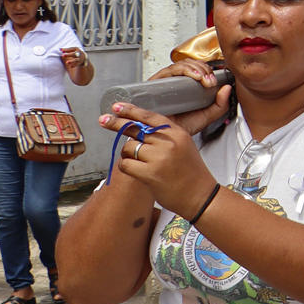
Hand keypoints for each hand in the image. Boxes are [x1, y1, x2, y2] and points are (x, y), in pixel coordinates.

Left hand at [60, 47, 87, 72]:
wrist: (83, 57)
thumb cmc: (75, 53)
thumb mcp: (72, 50)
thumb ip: (66, 50)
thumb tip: (60, 49)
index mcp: (76, 49)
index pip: (71, 49)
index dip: (66, 49)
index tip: (60, 50)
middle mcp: (79, 53)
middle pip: (73, 54)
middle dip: (68, 55)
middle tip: (63, 55)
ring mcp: (80, 58)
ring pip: (76, 60)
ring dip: (71, 61)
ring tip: (67, 63)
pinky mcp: (80, 62)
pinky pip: (77, 64)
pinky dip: (74, 65)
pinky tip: (71, 66)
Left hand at [101, 102, 221, 216]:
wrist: (200, 195)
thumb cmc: (191, 173)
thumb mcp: (184, 146)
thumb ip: (164, 137)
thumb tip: (137, 130)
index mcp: (177, 133)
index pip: (150, 117)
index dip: (131, 111)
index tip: (117, 107)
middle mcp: (168, 142)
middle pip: (135, 129)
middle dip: (116, 124)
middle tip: (103, 120)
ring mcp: (159, 157)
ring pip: (128, 147)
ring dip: (128, 154)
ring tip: (139, 163)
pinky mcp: (150, 173)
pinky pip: (126, 164)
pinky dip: (126, 166)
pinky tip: (135, 171)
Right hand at [144, 59, 235, 137]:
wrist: (165, 138)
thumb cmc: (181, 127)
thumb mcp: (207, 116)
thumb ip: (220, 105)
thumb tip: (227, 88)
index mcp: (188, 87)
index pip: (198, 68)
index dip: (208, 70)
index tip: (215, 80)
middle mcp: (176, 83)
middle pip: (190, 63)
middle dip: (204, 69)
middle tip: (210, 81)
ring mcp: (166, 82)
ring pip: (181, 64)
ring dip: (196, 68)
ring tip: (204, 79)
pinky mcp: (156, 83)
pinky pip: (169, 70)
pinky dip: (184, 70)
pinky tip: (195, 77)